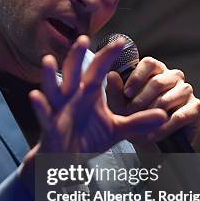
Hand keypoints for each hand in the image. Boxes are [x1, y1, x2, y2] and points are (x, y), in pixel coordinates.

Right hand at [29, 36, 167, 154]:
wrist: (67, 161)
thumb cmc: (88, 139)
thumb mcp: (117, 130)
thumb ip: (138, 121)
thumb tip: (164, 116)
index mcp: (89, 94)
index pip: (99, 70)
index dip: (108, 56)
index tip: (122, 41)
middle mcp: (73, 97)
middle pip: (74, 72)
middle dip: (77, 56)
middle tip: (83, 39)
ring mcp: (59, 110)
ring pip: (54, 89)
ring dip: (50, 76)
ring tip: (48, 61)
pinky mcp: (50, 126)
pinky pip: (44, 114)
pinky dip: (40, 106)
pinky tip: (35, 95)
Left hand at [106, 56, 199, 145]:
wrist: (149, 139)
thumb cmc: (134, 116)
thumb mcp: (120, 105)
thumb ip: (115, 91)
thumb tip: (112, 74)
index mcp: (155, 70)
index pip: (149, 63)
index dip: (137, 77)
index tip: (126, 94)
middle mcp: (172, 77)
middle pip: (158, 82)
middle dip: (141, 101)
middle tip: (131, 115)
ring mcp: (185, 91)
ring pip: (168, 98)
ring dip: (152, 114)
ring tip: (142, 125)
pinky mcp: (195, 108)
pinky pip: (181, 115)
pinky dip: (164, 127)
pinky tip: (153, 134)